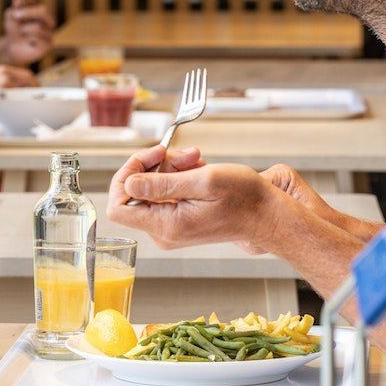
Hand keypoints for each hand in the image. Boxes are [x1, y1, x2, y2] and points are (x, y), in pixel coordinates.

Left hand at [0, 0, 54, 64]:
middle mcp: (49, 20)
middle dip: (28, 13)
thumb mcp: (12, 15)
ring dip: (24, 30)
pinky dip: (28, 40)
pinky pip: (37, 39)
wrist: (12, 48)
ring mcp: (50, 33)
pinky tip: (27, 42)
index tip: (14, 8)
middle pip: (44, 11)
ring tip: (21, 34)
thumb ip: (17, 5)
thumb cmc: (13, 29)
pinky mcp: (48, 45)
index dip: (26, 4)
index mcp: (42, 11)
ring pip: (37, 27)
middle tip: (15, 17)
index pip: (37, 2)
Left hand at [105, 146, 288, 252]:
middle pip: (135, 193)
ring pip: (152, 189)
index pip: (118, 205)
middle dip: (155, 166)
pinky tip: (198, 169)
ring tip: (196, 159)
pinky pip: (166, 193)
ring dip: (171, 167)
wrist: (267, 214)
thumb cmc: (244, 198)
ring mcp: (171, 227)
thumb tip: (129, 184)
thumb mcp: (203, 182)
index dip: (126, 176)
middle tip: (183, 153)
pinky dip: (178, 176)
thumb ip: (162, 184)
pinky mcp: (180, 221)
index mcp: (166, 225)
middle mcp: (164, 231)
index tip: (150, 158)